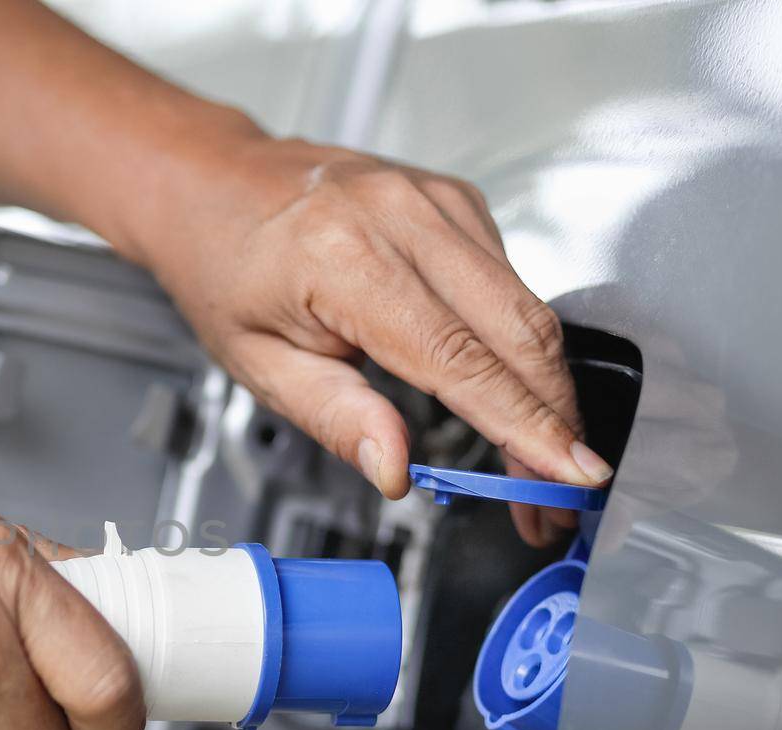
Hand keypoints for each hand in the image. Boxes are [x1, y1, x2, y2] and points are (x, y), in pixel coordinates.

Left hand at [111, 128, 612, 545]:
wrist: (213, 185)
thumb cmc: (225, 269)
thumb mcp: (259, 363)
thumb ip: (336, 418)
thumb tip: (397, 469)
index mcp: (346, 258)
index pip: (460, 358)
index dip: (524, 424)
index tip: (568, 472)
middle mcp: (401, 215)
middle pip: (518, 330)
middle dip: (554, 420)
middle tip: (561, 491)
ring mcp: (435, 199)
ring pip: (528, 305)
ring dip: (547, 389)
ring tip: (539, 457)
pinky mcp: (455, 199)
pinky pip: (510, 280)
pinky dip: (522, 343)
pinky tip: (511, 389)